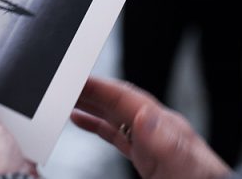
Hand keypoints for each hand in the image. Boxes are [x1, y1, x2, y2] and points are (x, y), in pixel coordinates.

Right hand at [72, 77, 230, 178]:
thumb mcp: (182, 164)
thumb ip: (164, 140)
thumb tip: (144, 113)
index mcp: (162, 124)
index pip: (124, 96)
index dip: (98, 86)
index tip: (73, 76)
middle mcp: (155, 127)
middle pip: (115, 100)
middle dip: (88, 90)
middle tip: (59, 83)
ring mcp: (150, 140)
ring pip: (112, 114)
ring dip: (88, 104)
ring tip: (63, 98)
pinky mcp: (146, 155)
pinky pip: (115, 133)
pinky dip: (96, 126)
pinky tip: (81, 122)